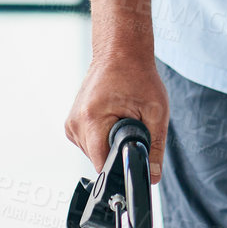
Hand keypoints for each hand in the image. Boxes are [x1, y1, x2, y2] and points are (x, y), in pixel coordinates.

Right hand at [65, 56, 170, 182]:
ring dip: (111, 143)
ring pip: (94, 153)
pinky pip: (90, 143)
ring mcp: (71, 124)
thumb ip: (154, 146)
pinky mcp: (73, 123)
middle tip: (133, 127)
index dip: (120, 168)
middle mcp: (75, 124)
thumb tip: (153, 175)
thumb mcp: (156, 111)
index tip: (133, 164)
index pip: (101, 164)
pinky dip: (104, 137)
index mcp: (91, 120)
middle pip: (99, 159)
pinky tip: (113, 119)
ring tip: (123, 118)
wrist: (121, 52)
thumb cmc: (138, 76)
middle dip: (119, 150)